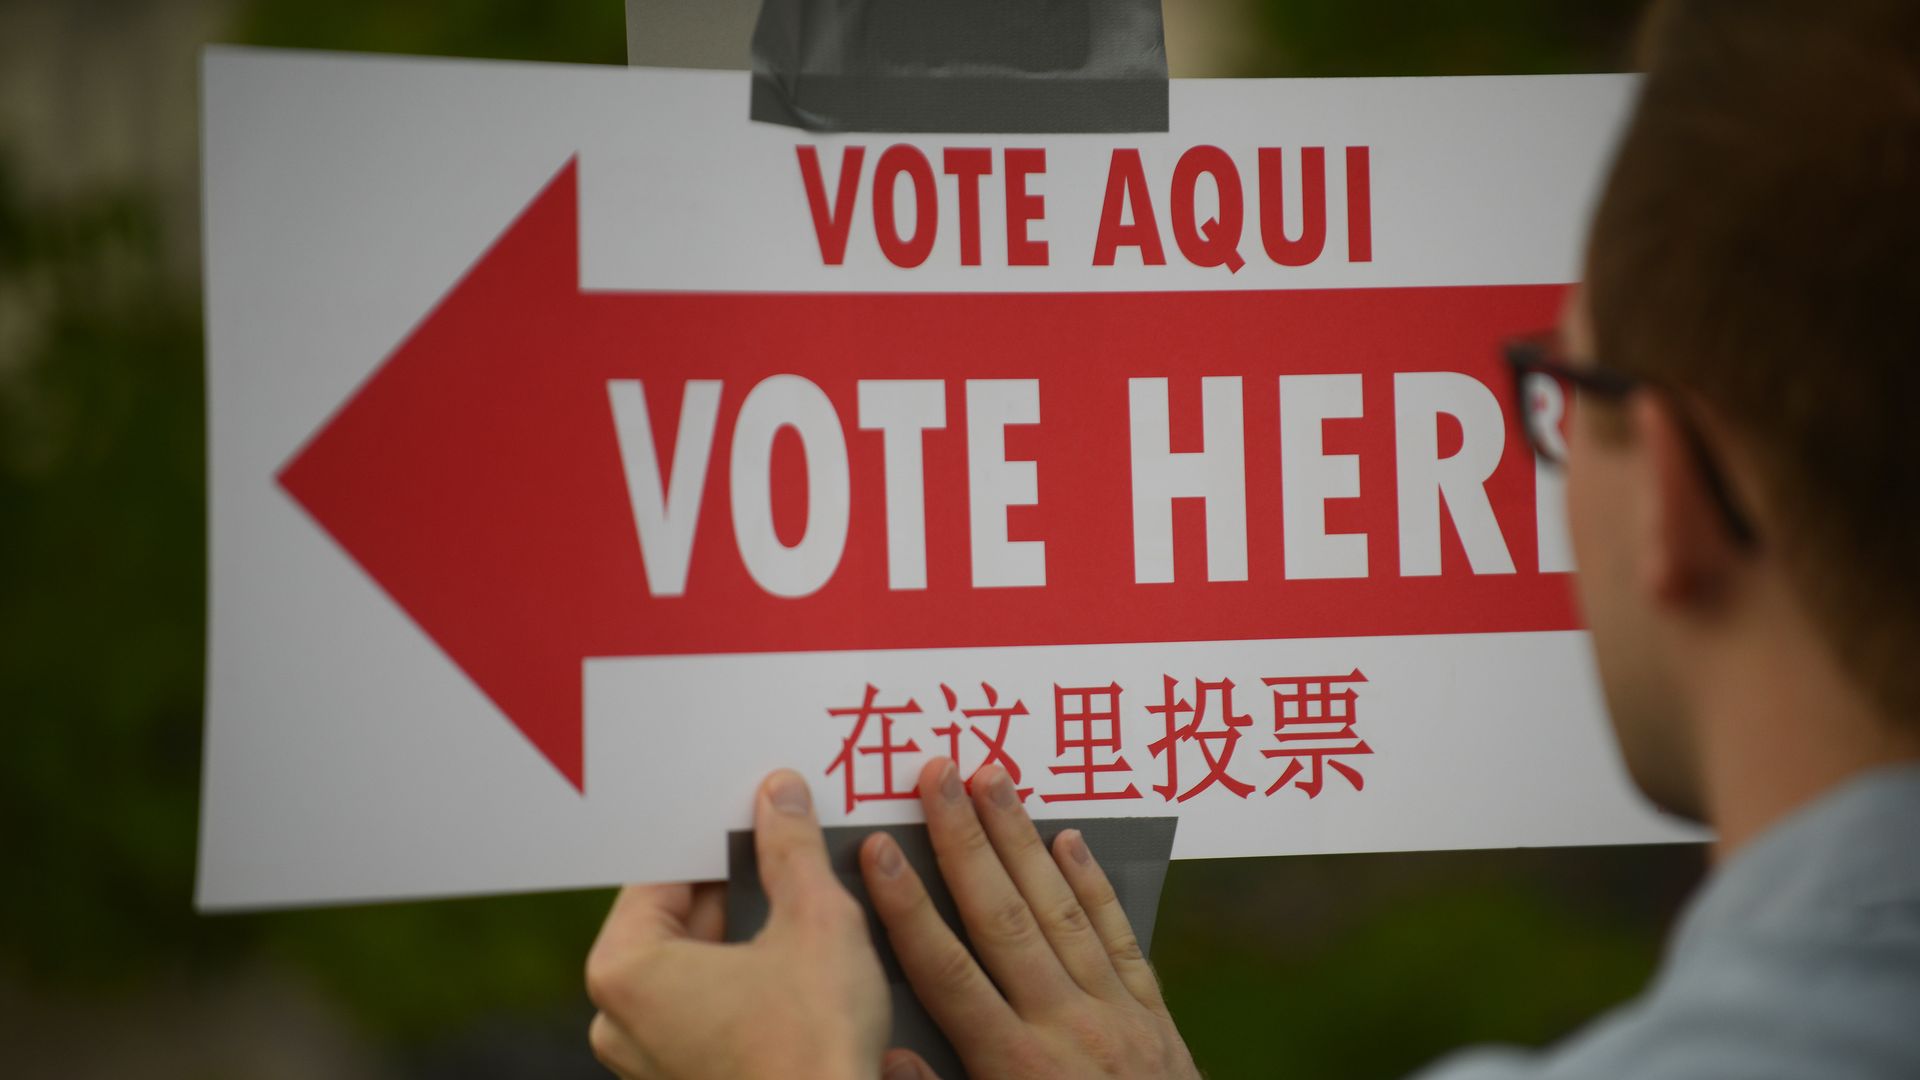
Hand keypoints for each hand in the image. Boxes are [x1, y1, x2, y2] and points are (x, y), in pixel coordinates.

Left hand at [585, 770, 893, 1078]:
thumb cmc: (813, 1044)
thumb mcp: (815, 921)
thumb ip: (791, 850)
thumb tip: (781, 797)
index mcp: (624, 970)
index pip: (665, 873)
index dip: (720, 841)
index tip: (760, 822)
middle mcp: (615, 1020)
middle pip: (678, 920)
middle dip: (736, 888)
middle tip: (788, 862)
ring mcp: (646, 1061)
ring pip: (695, 968)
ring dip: (743, 938)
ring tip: (799, 916)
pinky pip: (705, 1012)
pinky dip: (742, 986)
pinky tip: (793, 975)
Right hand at [859, 758, 1200, 1078]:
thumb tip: (885, 1051)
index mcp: (1016, 1068)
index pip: (946, 971)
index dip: (906, 907)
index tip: (874, 850)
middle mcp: (1065, 1026)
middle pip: (1002, 916)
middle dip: (964, 839)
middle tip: (937, 772)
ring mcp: (1116, 1014)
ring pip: (1060, 909)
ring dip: (1023, 838)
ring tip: (995, 778)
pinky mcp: (1154, 1017)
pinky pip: (1120, 936)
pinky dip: (1093, 885)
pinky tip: (1069, 839)